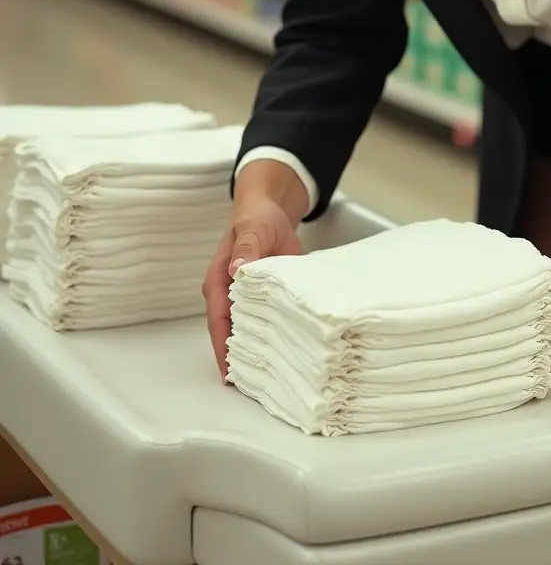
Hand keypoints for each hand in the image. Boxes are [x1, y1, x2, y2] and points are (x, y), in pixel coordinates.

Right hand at [202, 196, 302, 377]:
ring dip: (255, 351)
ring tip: (270, 379)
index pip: (218, 322)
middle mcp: (227, 297)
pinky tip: (284, 353)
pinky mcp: (262, 300)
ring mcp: (244, 300)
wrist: (268, 211)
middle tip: (254, 387)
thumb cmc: (255, 219)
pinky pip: (264, 322)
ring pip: (246, 331)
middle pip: (229, 334)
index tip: (230, 375)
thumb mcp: (252, 230)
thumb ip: (247, 249)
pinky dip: (271, 337)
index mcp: (218, 282)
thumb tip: (238, 270)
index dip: (223, 349)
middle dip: (239, 358)